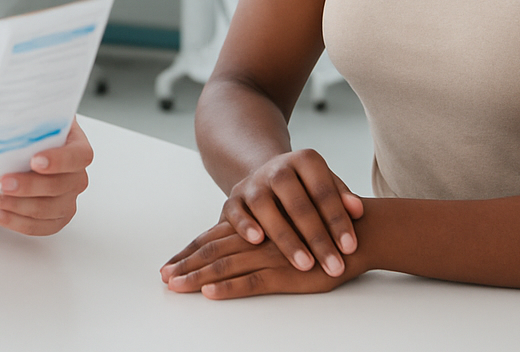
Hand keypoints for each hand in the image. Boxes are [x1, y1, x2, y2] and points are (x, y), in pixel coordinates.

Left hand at [0, 118, 92, 235]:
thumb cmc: (30, 134)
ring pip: (45, 210)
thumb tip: (2, 125)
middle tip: (2, 181)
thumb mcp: (31, 120)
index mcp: (77, 147)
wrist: (24, 150)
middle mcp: (77, 176)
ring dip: (15, 205)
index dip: (59, 160)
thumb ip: (24, 123)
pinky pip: (36, 226)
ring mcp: (68, 200)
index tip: (34, 161)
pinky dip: (13, 220)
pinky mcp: (55, 219)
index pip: (79, 156)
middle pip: (58, 187)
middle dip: (28, 186)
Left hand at [161, 220, 362, 298]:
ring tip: (175, 286)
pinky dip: (229, 288)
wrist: (357, 232)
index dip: (188, 252)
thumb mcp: (288, 228)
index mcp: (255, 226)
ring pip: (225, 266)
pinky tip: (210, 294)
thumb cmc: (323, 231)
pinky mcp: (286, 273)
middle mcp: (257, 237)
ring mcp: (270, 255)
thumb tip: (239, 245)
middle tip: (162, 277)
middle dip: (185, 265)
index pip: (213, 239)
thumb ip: (264, 234)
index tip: (167, 264)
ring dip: (196, 277)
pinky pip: (252, 281)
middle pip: (212, 251)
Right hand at [221, 148, 363, 275]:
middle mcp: (277, 168)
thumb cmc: (306, 189)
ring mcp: (253, 183)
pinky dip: (245, 225)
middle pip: (296, 201)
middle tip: (333, 265)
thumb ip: (341, 197)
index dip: (337, 219)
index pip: (323, 190)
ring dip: (286, 237)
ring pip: (265, 207)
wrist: (269, 177)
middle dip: (317, 236)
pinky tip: (257, 242)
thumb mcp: (326, 184)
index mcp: (305, 161)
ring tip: (305, 264)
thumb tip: (357, 210)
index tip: (350, 247)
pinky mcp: (232, 199)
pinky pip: (236, 211)